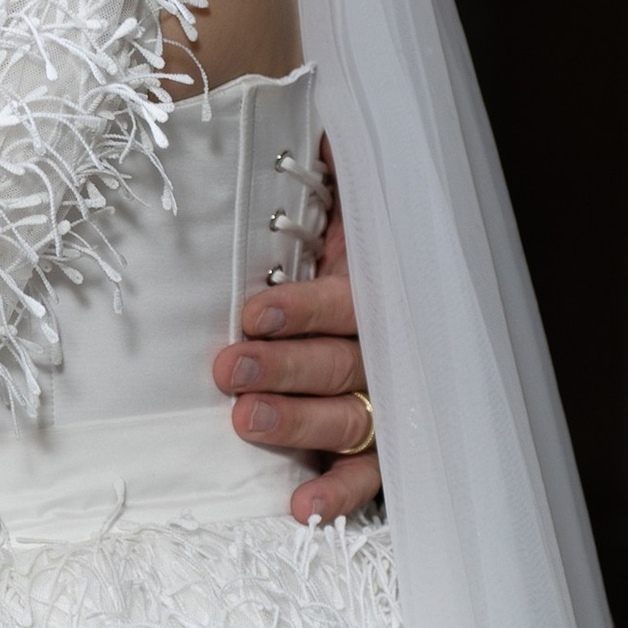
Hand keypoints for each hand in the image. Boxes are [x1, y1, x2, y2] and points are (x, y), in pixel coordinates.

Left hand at [212, 158, 380, 522]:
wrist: (399, 290)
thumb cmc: (331, 247)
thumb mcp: (337, 201)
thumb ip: (329, 169)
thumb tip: (318, 118)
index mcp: (371, 282)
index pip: (345, 299)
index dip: (301, 308)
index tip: (251, 310)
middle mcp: (386, 342)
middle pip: (342, 361)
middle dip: (284, 366)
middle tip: (228, 369)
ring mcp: (386, 398)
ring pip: (351, 416)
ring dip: (298, 423)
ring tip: (245, 422)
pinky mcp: (378, 446)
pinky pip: (369, 477)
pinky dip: (338, 495)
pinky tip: (300, 508)